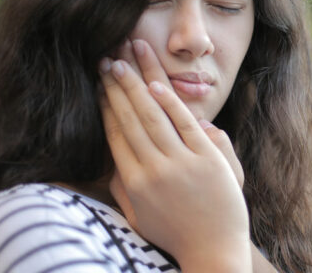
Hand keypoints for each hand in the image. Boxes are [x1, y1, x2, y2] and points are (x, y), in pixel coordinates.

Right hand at [99, 43, 250, 272]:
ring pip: (152, 116)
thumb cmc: (175, 234)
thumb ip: (122, 189)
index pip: (115, 134)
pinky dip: (170, 103)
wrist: (213, 251)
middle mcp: (152, 170)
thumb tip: (109, 161)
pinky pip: (184, 124)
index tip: (98, 84)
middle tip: (106, 61)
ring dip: (136, 85)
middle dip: (116, 87)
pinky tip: (156, 85)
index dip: (105, 106)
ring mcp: (180, 163)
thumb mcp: (139, 217)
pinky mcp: (206, 159)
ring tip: (125, 60)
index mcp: (134, 183)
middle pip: (130, 119)